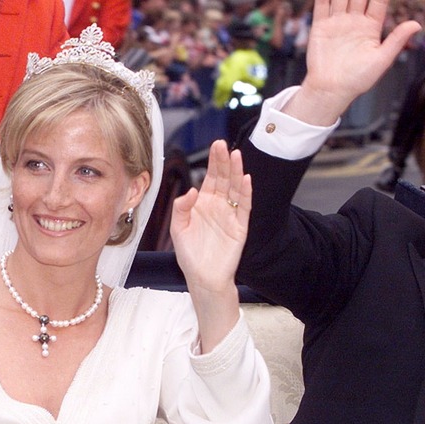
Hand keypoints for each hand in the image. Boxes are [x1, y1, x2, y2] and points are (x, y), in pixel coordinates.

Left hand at [170, 140, 250, 351]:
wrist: (202, 278)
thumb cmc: (190, 255)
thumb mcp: (178, 228)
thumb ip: (181, 208)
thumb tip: (192, 190)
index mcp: (203, 203)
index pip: (210, 177)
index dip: (214, 162)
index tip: (216, 146)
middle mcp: (218, 206)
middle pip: (224, 179)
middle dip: (224, 162)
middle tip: (224, 145)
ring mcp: (230, 215)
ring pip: (235, 189)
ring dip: (236, 173)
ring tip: (237, 156)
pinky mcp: (240, 227)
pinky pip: (244, 207)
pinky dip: (246, 194)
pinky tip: (246, 180)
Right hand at [283, 0, 420, 124]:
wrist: (330, 90)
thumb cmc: (357, 80)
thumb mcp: (381, 60)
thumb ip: (397, 40)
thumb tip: (417, 24)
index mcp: (371, 27)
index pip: (377, 1)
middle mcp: (354, 22)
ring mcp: (337, 22)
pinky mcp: (321, 26)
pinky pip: (322, 4)